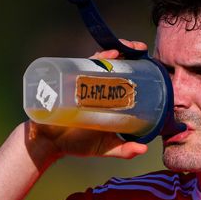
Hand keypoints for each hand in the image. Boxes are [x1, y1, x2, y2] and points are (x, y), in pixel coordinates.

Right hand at [26, 39, 149, 166]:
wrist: (48, 142)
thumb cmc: (76, 143)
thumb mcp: (105, 147)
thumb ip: (123, 150)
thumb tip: (144, 150)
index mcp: (109, 99)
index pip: (126, 79)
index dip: (139, 68)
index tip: (152, 63)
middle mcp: (98, 88)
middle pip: (117, 65)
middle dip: (129, 52)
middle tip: (140, 49)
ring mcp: (85, 83)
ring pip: (102, 61)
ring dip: (115, 51)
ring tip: (126, 49)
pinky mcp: (71, 81)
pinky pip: (84, 64)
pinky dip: (98, 58)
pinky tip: (109, 56)